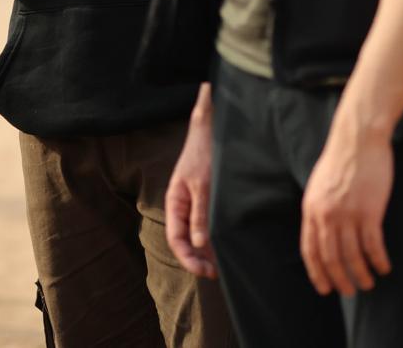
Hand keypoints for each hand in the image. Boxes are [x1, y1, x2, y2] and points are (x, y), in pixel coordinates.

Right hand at [165, 84, 218, 278]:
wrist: (213, 129)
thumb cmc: (205, 154)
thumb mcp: (203, 185)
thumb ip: (200, 214)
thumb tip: (199, 244)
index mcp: (175, 202)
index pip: (176, 239)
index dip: (188, 258)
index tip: (204, 272)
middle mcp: (183, 206)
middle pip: (186, 240)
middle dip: (198, 258)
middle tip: (217, 274)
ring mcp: (196, 203)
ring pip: (198, 234)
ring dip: (208, 250)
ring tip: (224, 265)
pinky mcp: (209, 199)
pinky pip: (208, 224)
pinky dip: (215, 236)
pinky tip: (227, 244)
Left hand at [300, 121, 393, 296]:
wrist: (358, 140)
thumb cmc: (340, 161)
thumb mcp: (319, 186)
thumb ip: (318, 210)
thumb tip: (321, 232)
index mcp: (311, 210)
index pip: (310, 250)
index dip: (317, 272)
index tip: (325, 288)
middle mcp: (326, 215)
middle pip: (331, 257)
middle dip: (340, 279)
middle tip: (350, 292)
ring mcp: (347, 214)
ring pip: (352, 256)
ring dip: (361, 274)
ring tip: (369, 283)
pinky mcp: (369, 211)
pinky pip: (373, 245)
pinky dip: (378, 261)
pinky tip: (384, 268)